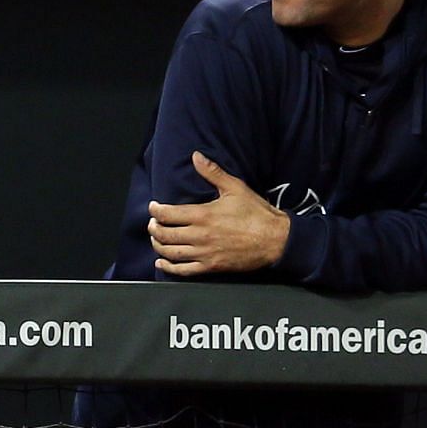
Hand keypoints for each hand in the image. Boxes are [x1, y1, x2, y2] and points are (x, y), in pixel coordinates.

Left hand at [148, 152, 292, 276]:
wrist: (275, 240)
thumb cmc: (257, 213)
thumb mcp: (235, 188)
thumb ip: (212, 173)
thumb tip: (196, 156)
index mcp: (203, 215)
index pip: (168, 214)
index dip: (156, 210)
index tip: (153, 207)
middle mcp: (200, 236)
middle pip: (165, 234)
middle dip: (153, 228)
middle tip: (152, 223)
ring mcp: (204, 253)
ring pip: (171, 252)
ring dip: (158, 245)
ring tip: (156, 239)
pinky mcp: (211, 267)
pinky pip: (183, 270)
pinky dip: (169, 267)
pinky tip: (162, 263)